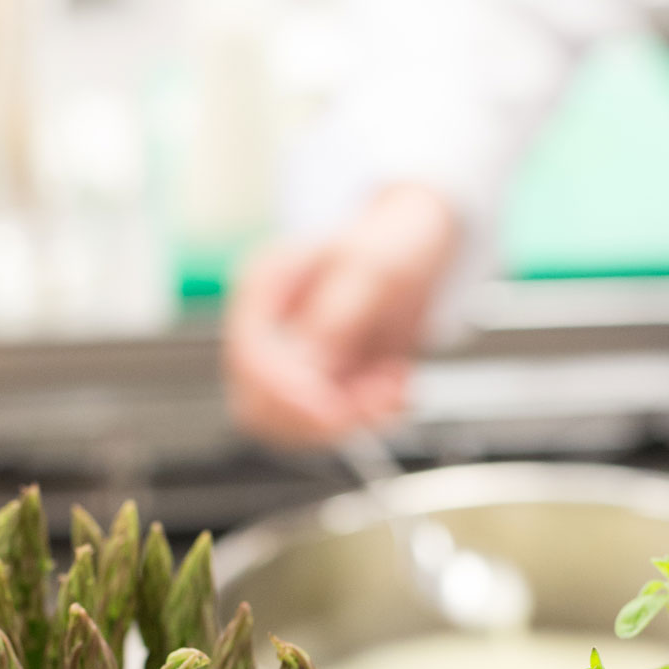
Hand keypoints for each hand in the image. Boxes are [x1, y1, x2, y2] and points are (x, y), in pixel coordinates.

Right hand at [224, 183, 459, 445]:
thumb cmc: (392, 239)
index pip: (248, 359)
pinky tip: (395, 384)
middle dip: (324, 416)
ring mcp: (292, 364)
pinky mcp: (320, 386)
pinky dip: (369, 417)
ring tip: (394, 382)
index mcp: (263, 289)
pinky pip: (333, 427)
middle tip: (380, 396)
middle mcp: (269, 332)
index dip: (285, 396)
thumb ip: (336, 320)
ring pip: (298, 429)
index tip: (333, 412)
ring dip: (353, 419)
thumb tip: (306, 372)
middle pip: (261, 409)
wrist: (419, 244)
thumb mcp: (373, 270)